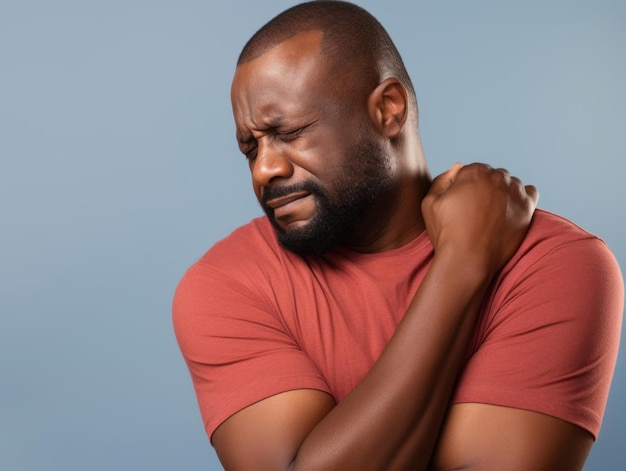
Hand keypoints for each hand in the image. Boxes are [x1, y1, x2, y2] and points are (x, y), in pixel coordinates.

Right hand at [422, 162, 538, 274]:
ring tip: (492, 213)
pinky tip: (510, 209)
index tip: (463, 203)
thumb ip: (443, 179)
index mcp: (474, 172)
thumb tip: (458, 166)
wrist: (467, 260)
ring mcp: (514, 192)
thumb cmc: (446, 233)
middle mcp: (497, 177)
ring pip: (511, 184)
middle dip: (486, 188)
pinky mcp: (527, 207)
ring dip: (503, 192)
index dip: (467, 186)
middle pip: (493, 176)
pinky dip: (522, 197)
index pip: (474, 170)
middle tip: (477, 210)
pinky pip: (530, 192)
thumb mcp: (431, 202)